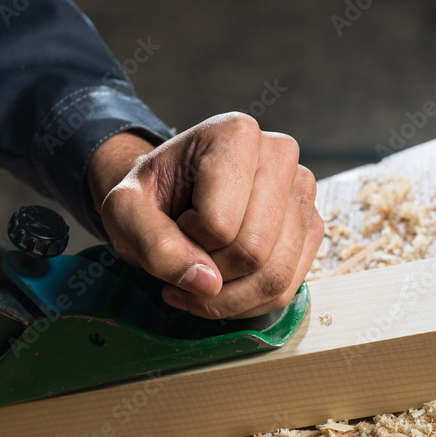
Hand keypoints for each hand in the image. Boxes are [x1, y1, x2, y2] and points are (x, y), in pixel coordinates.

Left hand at [88, 112, 322, 318]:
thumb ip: (154, 246)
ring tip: (200, 277)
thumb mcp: (124, 213)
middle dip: (209, 275)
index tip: (175, 222)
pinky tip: (222, 286)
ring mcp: (303, 191)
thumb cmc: (149, 199)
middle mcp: (280, 154)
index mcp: (235, 134)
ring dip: (228, 296)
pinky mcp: (312, 225)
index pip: (219, 224)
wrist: (168, 198)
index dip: (186, 240)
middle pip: (252, 253)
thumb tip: (209, 285)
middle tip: (185, 257)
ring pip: (276, 276)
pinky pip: (287, 288)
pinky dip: (248, 302)